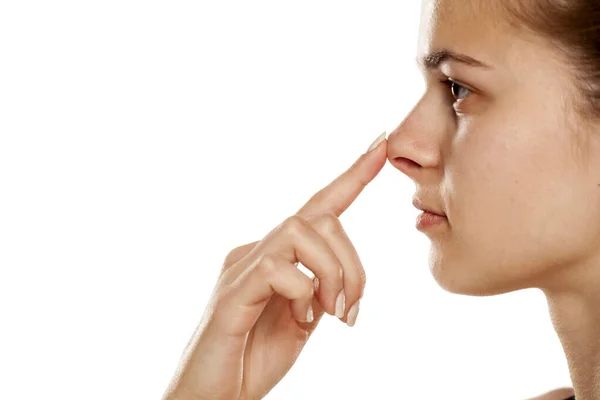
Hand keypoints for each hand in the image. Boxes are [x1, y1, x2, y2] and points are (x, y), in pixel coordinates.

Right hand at [162, 134, 387, 399]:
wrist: (213, 399)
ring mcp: (241, 267)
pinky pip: (279, 268)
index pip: (317, 207)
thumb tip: (340, 276)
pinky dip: (304, 294)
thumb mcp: (301, 321)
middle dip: (352, 263)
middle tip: (350, 311)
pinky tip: (302, 322)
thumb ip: (318, 290)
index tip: (380, 144)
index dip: (351, 177)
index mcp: (275, 256)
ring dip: (333, 275)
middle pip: (320, 219)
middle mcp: (256, 251)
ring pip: (302, 232)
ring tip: (331, 316)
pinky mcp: (232, 291)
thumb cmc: (253, 358)